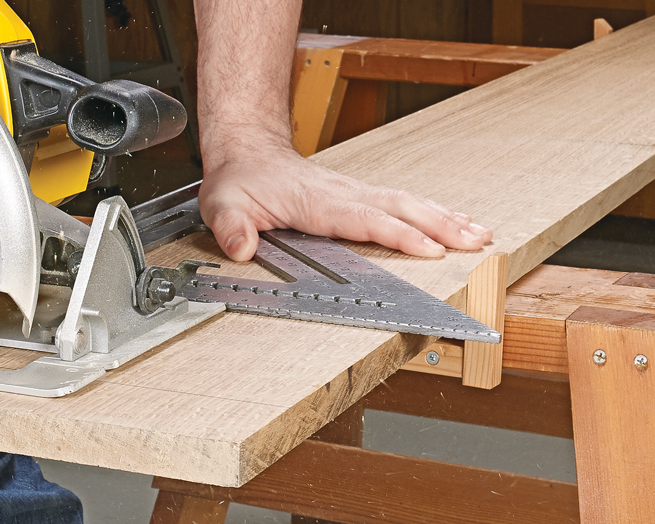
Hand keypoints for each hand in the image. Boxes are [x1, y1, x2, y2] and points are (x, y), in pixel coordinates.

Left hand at [198, 144, 492, 260]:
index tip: (429, 248)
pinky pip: (402, 202)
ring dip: (445, 217)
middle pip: (398, 207)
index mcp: (314, 202)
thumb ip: (230, 227)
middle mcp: (342, 193)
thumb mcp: (221, 205)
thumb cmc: (239, 181)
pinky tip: (455, 222)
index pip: (363, 219)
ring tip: (481, 234)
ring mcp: (354, 192)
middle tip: (476, 241)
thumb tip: (240, 248)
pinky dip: (433, 212)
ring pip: (407, 202)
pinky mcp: (359, 195)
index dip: (397, 234)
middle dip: (440, 225)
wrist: (247, 152)